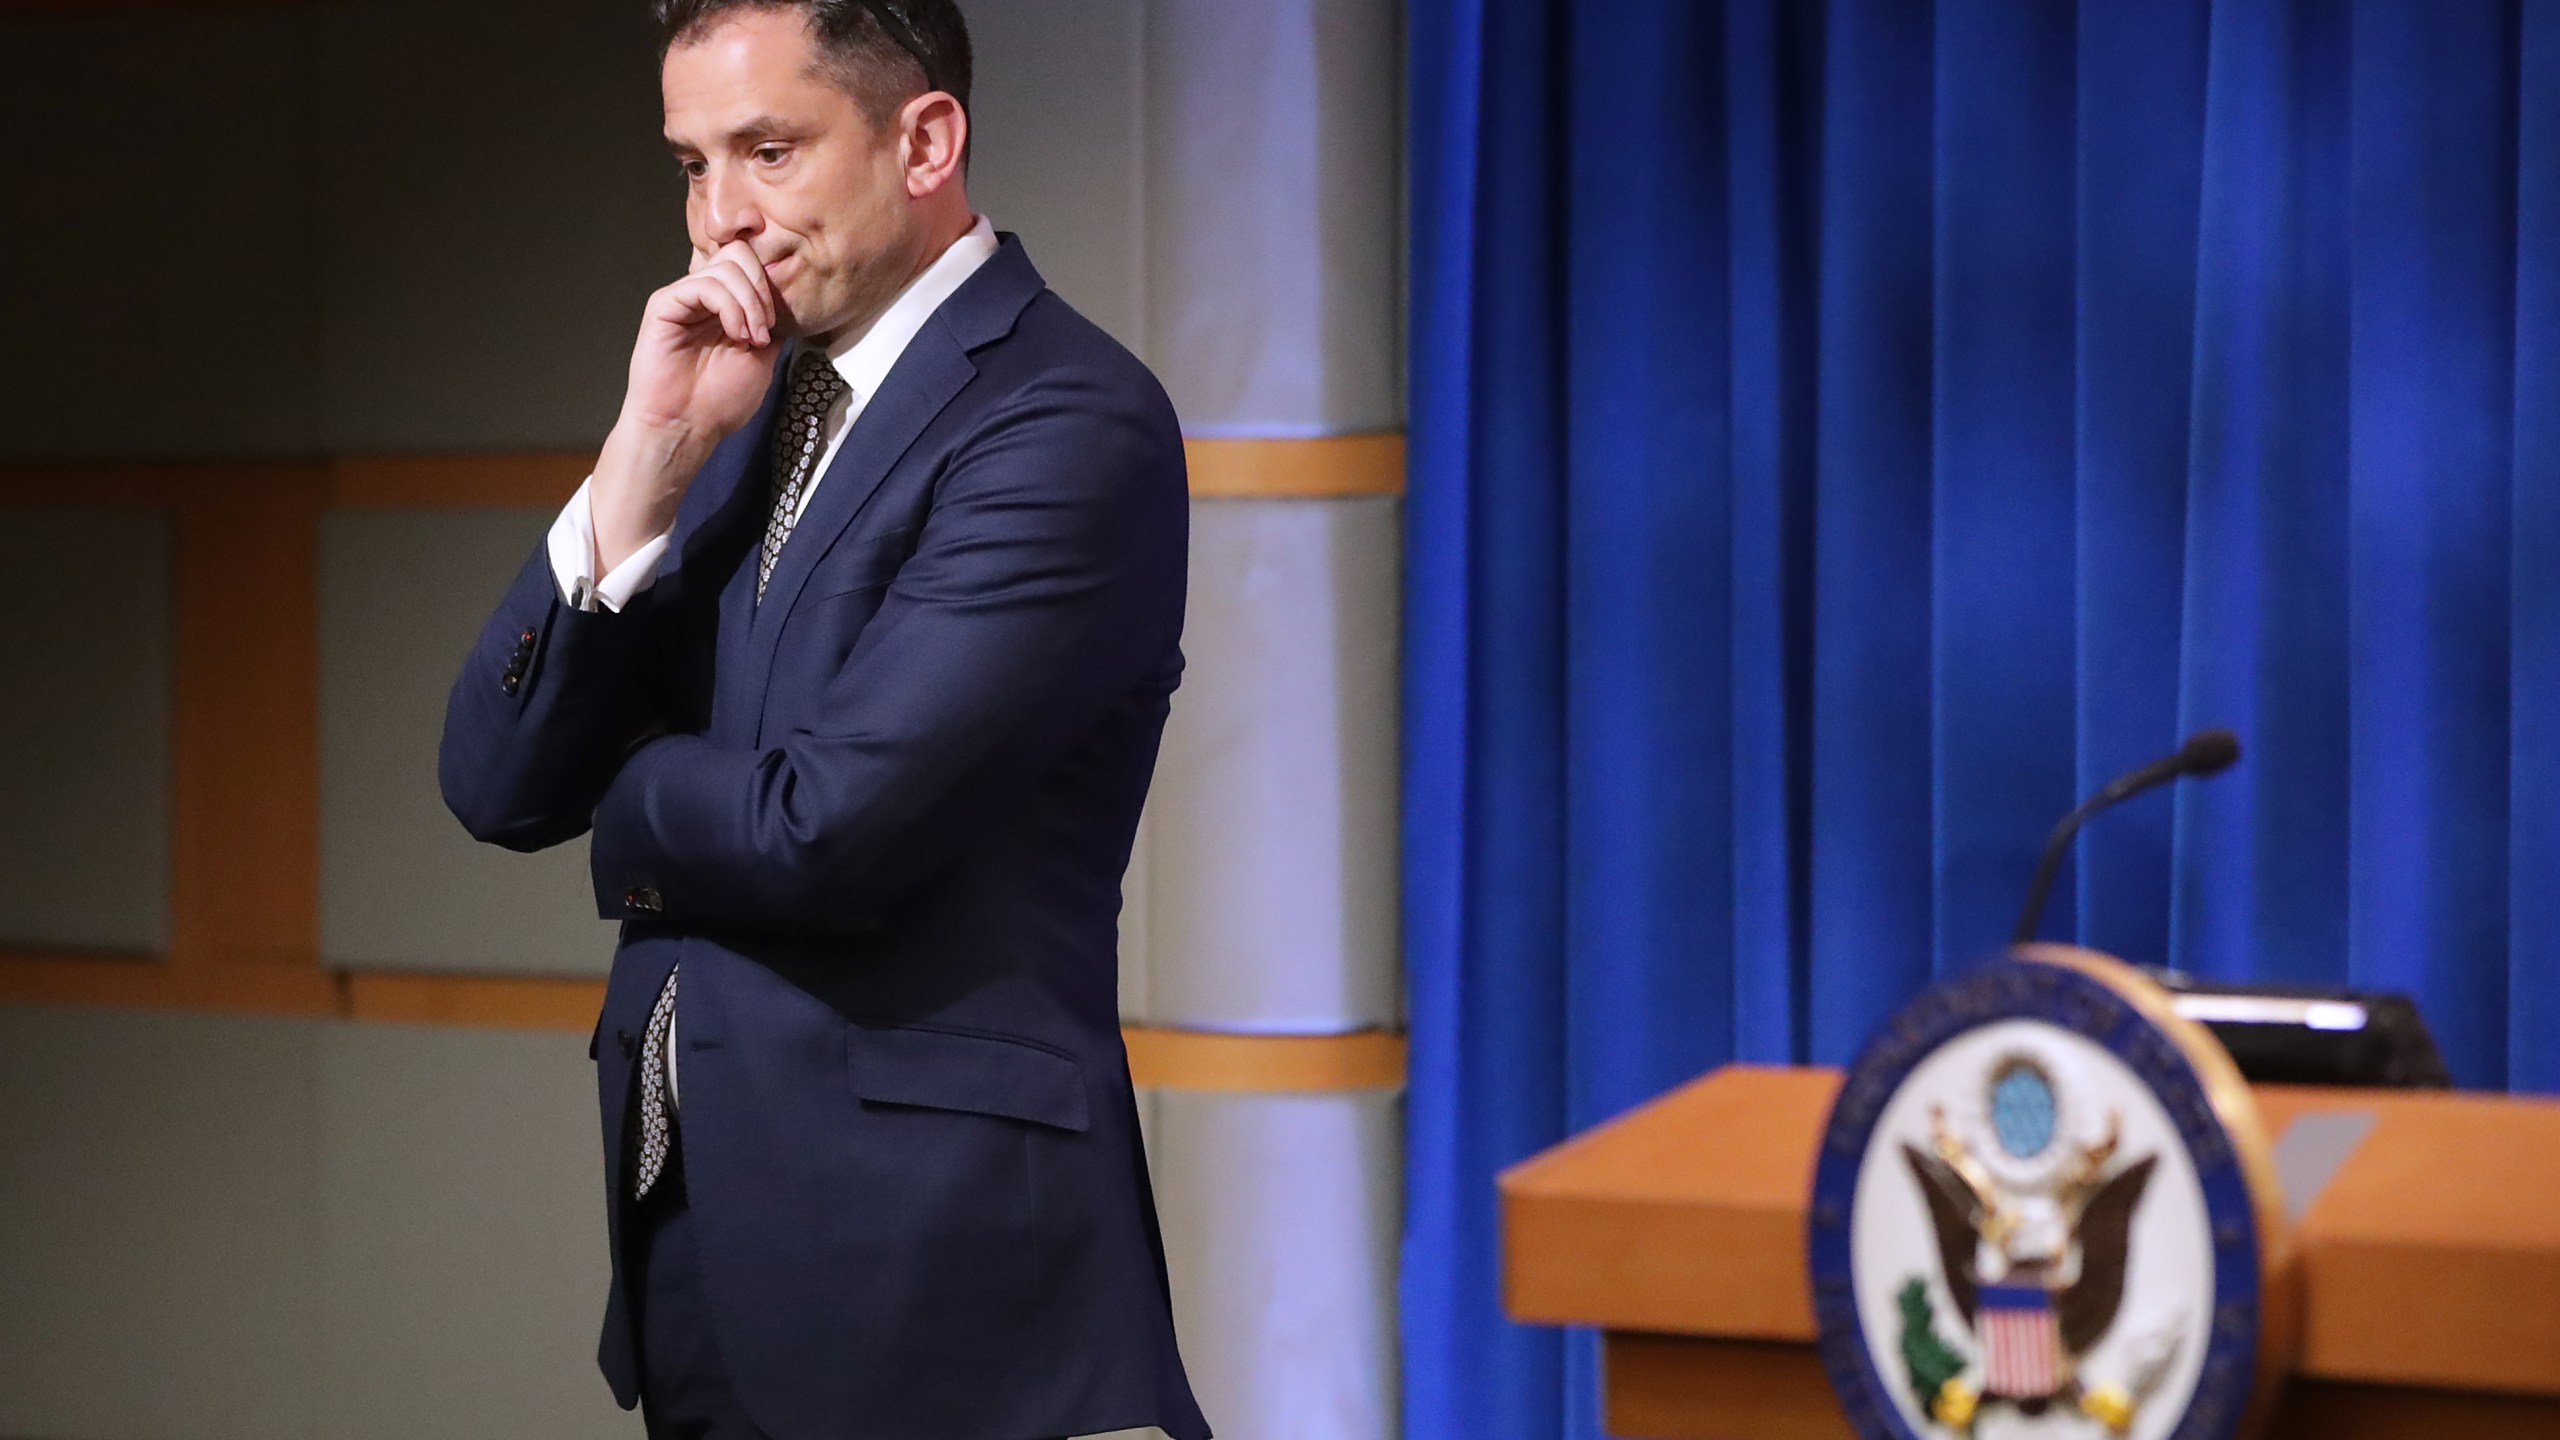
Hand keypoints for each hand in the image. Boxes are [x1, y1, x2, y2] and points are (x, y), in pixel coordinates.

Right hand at [590, 241, 782, 571]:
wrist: (687, 428)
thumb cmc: (720, 400)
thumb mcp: (763, 356)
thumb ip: (770, 321)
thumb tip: (785, 294)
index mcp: (727, 303)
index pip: (752, 263)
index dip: (770, 287)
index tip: (775, 327)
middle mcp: (704, 294)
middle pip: (740, 253)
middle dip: (763, 289)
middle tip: (765, 331)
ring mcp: (684, 297)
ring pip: (727, 265)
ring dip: (750, 302)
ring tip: (751, 339)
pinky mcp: (665, 304)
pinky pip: (703, 284)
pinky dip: (730, 306)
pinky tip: (736, 335)